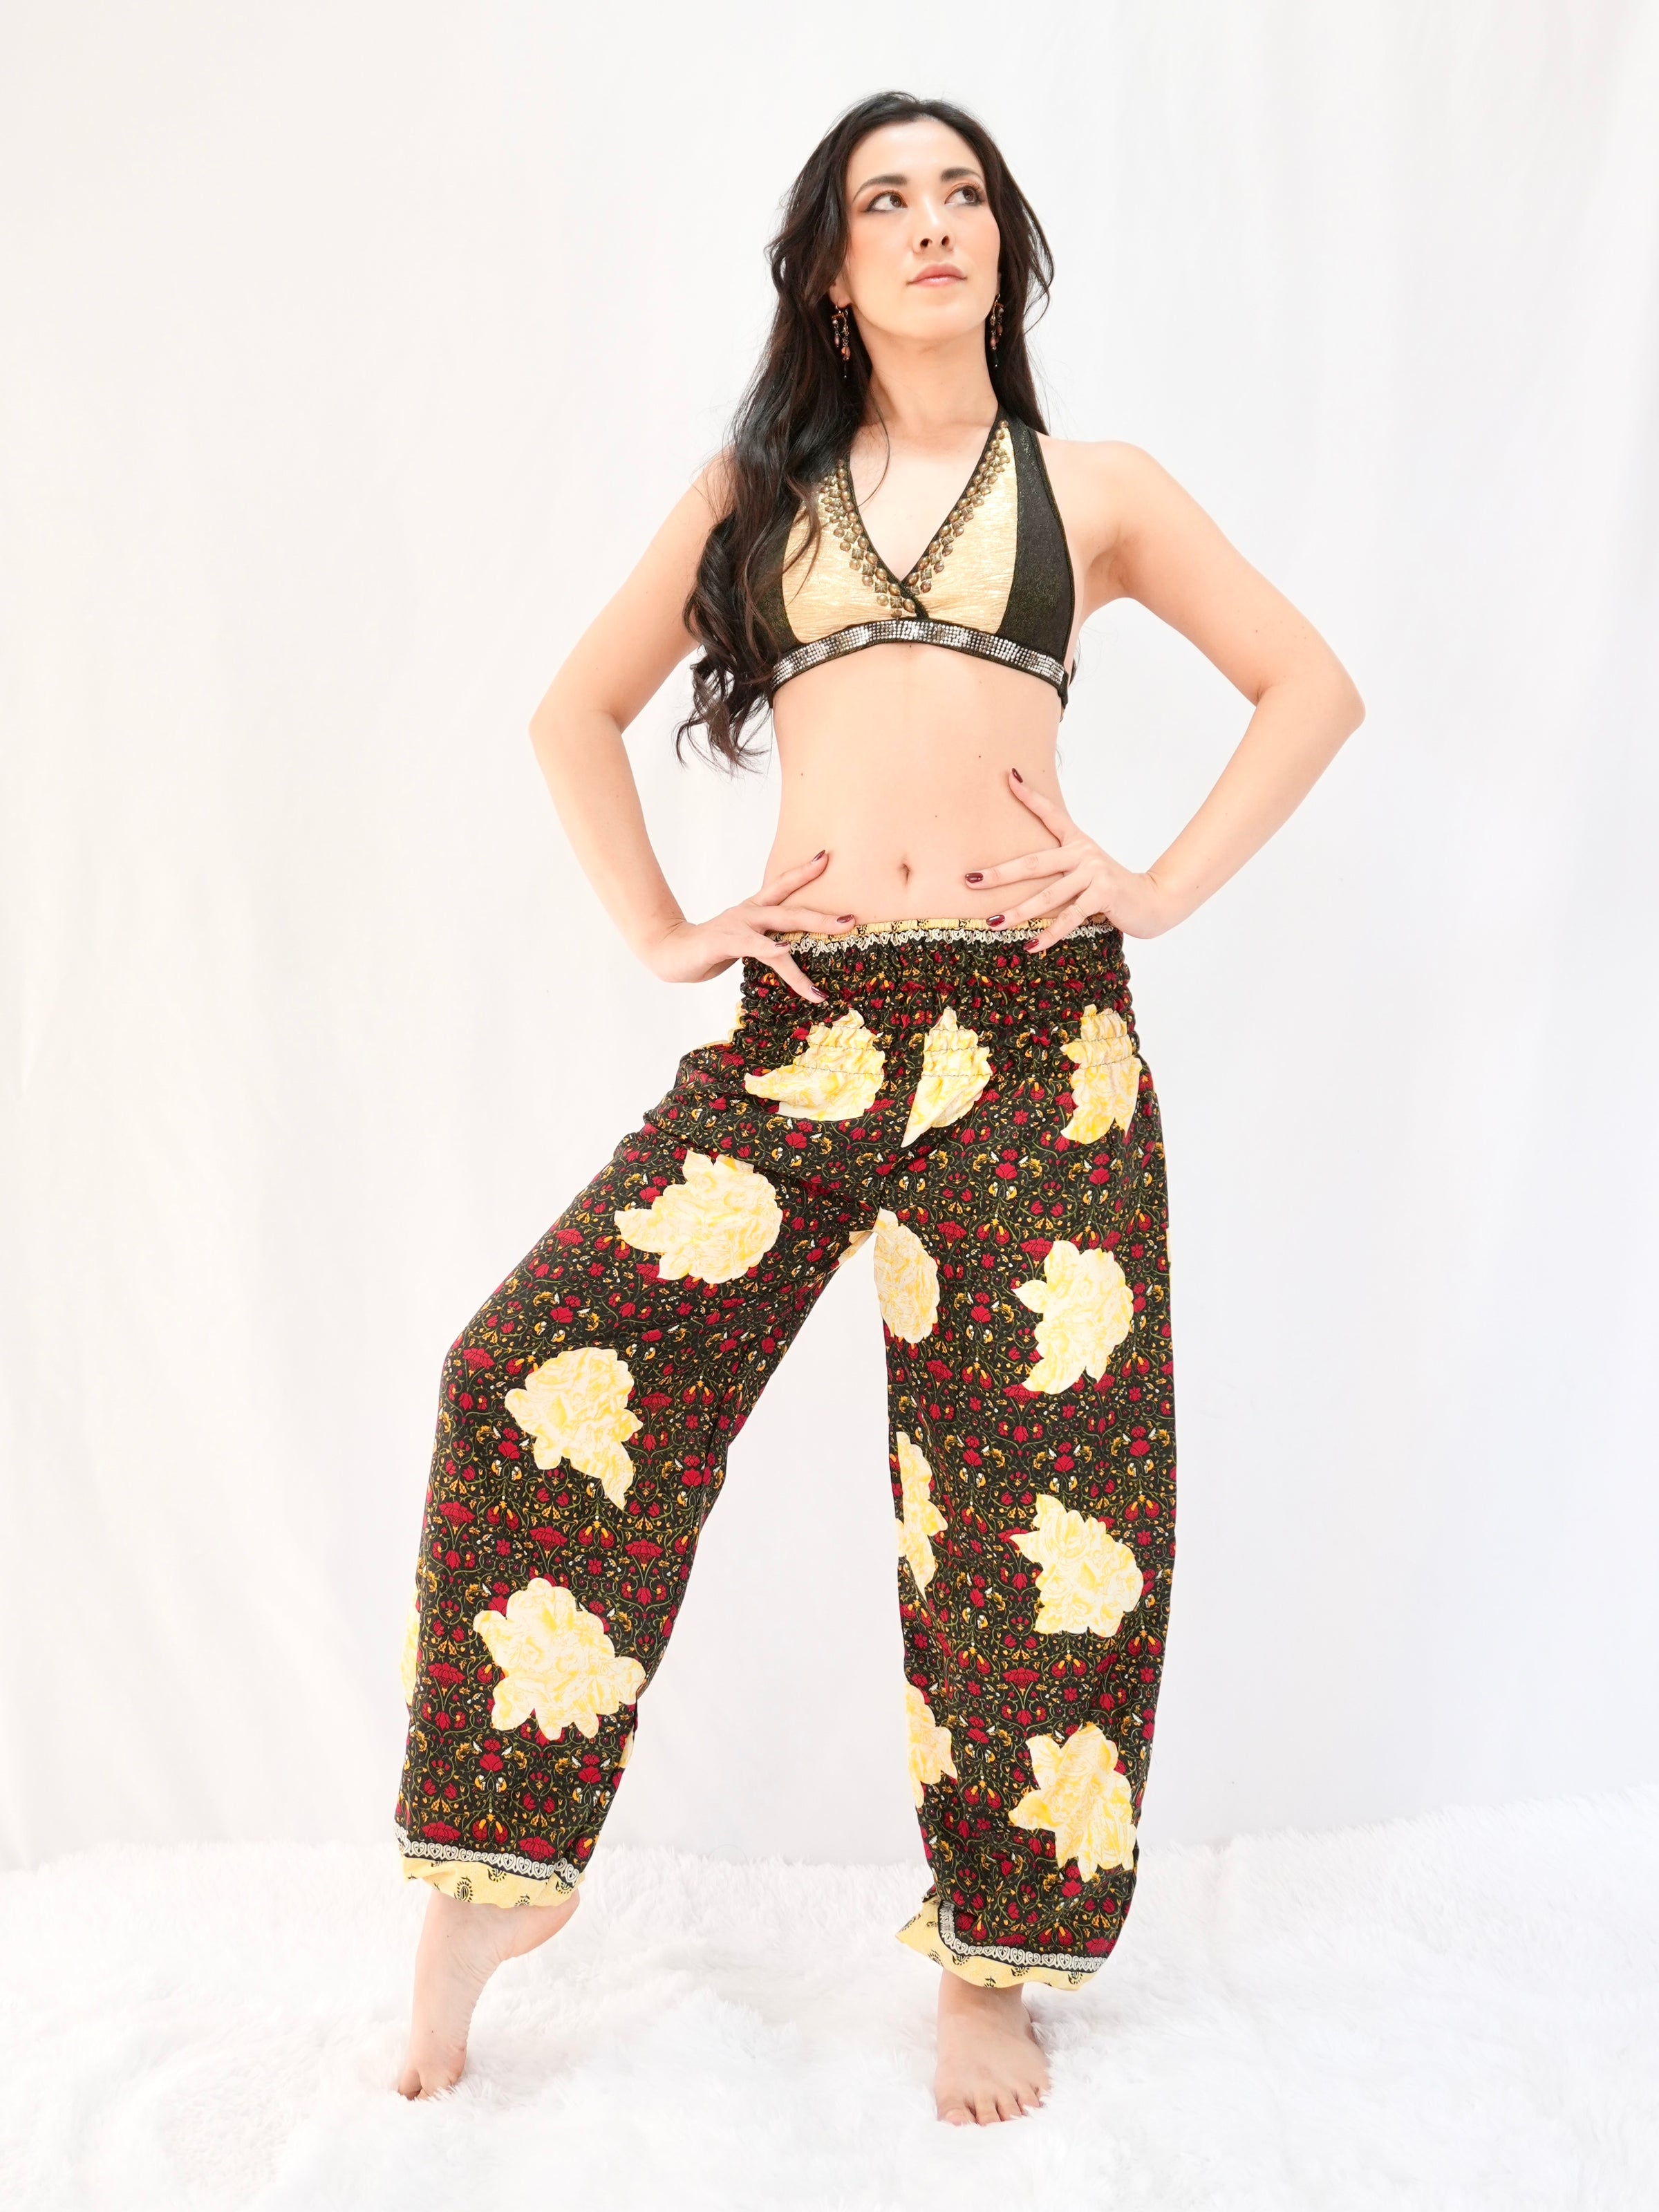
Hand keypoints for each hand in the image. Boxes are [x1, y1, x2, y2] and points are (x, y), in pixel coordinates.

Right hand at [639, 850, 852, 1003]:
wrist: (669, 953)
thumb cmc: (707, 950)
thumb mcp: (741, 943)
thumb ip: (764, 943)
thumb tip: (788, 950)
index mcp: (753, 911)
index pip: (782, 887)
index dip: (804, 872)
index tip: (826, 857)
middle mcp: (749, 914)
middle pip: (792, 910)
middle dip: (824, 915)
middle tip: (853, 917)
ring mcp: (738, 926)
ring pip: (781, 926)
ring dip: (813, 928)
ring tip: (841, 928)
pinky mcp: (724, 943)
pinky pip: (752, 946)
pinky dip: (770, 948)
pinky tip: (786, 951)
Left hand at [966, 771, 1181, 948]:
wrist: (1151, 901)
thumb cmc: (1110, 889)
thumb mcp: (1086, 870)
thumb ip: (1060, 871)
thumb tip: (1022, 884)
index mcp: (1077, 842)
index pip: (1050, 814)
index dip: (1029, 796)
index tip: (1009, 777)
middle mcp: (1083, 853)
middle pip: (1033, 863)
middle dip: (999, 874)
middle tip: (970, 880)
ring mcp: (1094, 873)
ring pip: (1048, 896)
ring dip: (1018, 913)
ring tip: (993, 925)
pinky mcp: (1104, 895)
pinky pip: (1069, 918)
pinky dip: (1049, 935)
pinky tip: (1031, 946)